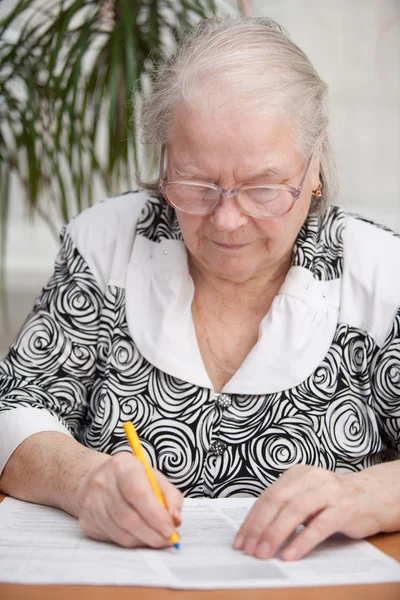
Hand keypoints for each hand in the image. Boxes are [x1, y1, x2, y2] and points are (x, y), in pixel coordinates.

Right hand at [77, 452, 182, 547]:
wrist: (95, 477)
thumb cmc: (130, 478)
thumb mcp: (153, 476)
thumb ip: (170, 496)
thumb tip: (175, 520)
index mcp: (122, 466)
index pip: (138, 492)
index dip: (156, 514)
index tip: (171, 529)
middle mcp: (103, 483)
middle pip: (129, 517)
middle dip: (153, 534)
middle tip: (169, 540)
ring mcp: (91, 503)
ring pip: (121, 533)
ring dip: (143, 540)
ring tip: (157, 538)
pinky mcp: (87, 520)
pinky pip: (112, 539)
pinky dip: (131, 542)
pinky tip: (140, 536)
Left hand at [233, 463, 399, 560]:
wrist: (373, 495)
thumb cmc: (334, 499)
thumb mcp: (307, 494)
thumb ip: (286, 505)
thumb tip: (256, 531)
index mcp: (298, 473)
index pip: (268, 496)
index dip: (252, 518)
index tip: (241, 539)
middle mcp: (312, 478)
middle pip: (278, 501)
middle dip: (259, 526)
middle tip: (249, 549)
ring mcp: (329, 492)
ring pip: (296, 511)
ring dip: (276, 534)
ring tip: (265, 553)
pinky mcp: (345, 509)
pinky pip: (320, 525)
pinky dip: (303, 541)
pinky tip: (290, 554)